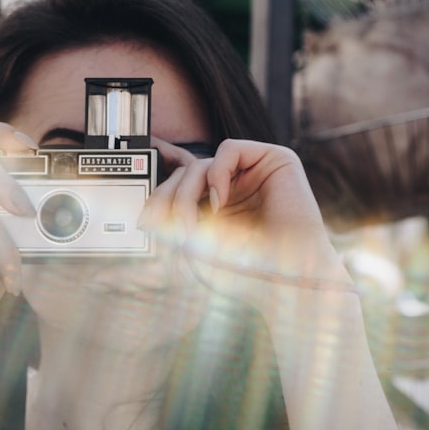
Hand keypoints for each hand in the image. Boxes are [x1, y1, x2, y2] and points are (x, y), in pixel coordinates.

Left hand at [140, 139, 352, 303]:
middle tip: (161, 227)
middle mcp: (236, 187)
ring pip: (201, 163)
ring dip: (186, 194)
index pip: (183, 182)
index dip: (161, 181)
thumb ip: (171, 223)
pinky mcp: (276, 160)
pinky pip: (229, 149)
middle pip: (185, 174)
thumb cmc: (246, 271)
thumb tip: (146, 210)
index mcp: (219, 205)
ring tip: (190, 226)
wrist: (286, 280)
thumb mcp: (195, 246)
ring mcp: (255, 173)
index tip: (142, 190)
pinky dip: (217, 174)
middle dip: (167, 198)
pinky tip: (219, 202)